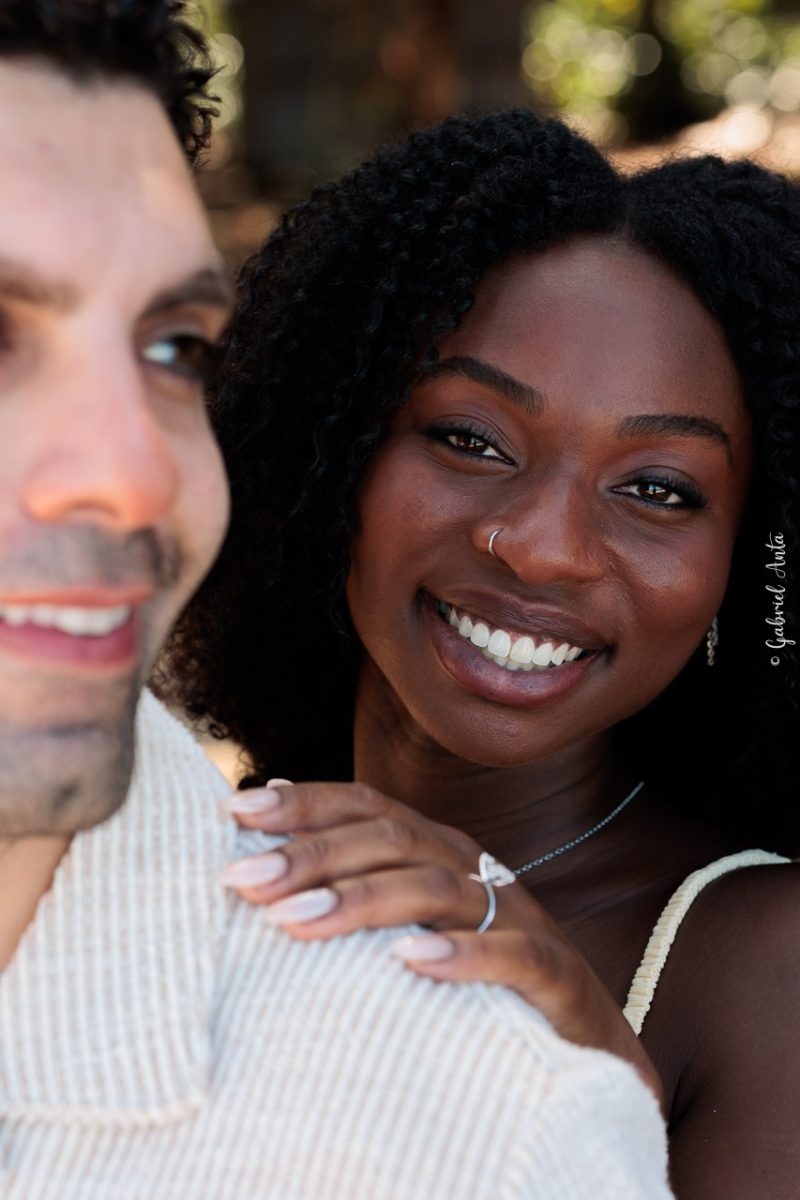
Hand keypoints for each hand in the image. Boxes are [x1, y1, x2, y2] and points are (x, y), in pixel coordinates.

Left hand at [220, 779, 663, 1106]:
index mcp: (434, 848)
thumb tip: (265, 845)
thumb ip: (353, 883)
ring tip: (294, 919)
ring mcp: (514, 913)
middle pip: (390, 840)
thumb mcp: (408, 924)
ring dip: (362, 899)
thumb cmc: (473, 974)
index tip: (234, 807)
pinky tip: (410, 962)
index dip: (304, 802)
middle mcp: (471, 867)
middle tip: (244, 878)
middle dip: (312, 853)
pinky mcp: (551, 970)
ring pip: (436, 888)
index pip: (365, 806)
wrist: (579, 1038)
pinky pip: (510, 954)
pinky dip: (462, 953)